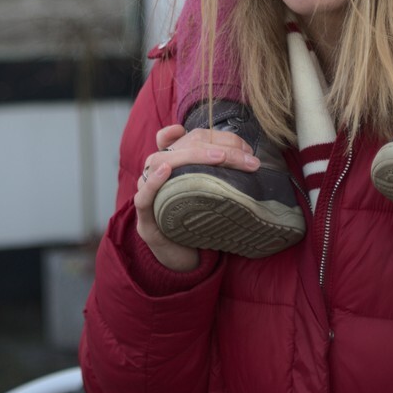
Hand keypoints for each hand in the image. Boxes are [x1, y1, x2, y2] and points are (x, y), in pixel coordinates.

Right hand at [133, 123, 262, 271]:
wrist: (184, 261)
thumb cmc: (198, 223)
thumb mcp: (210, 193)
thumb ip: (220, 175)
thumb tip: (249, 158)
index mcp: (170, 166)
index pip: (175, 138)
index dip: (187, 132)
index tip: (208, 131)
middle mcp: (155, 175)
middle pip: (179, 147)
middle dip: (215, 146)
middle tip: (247, 157)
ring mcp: (148, 195)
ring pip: (160, 162)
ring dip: (192, 156)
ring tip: (220, 157)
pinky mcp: (146, 220)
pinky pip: (143, 196)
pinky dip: (154, 181)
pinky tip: (166, 170)